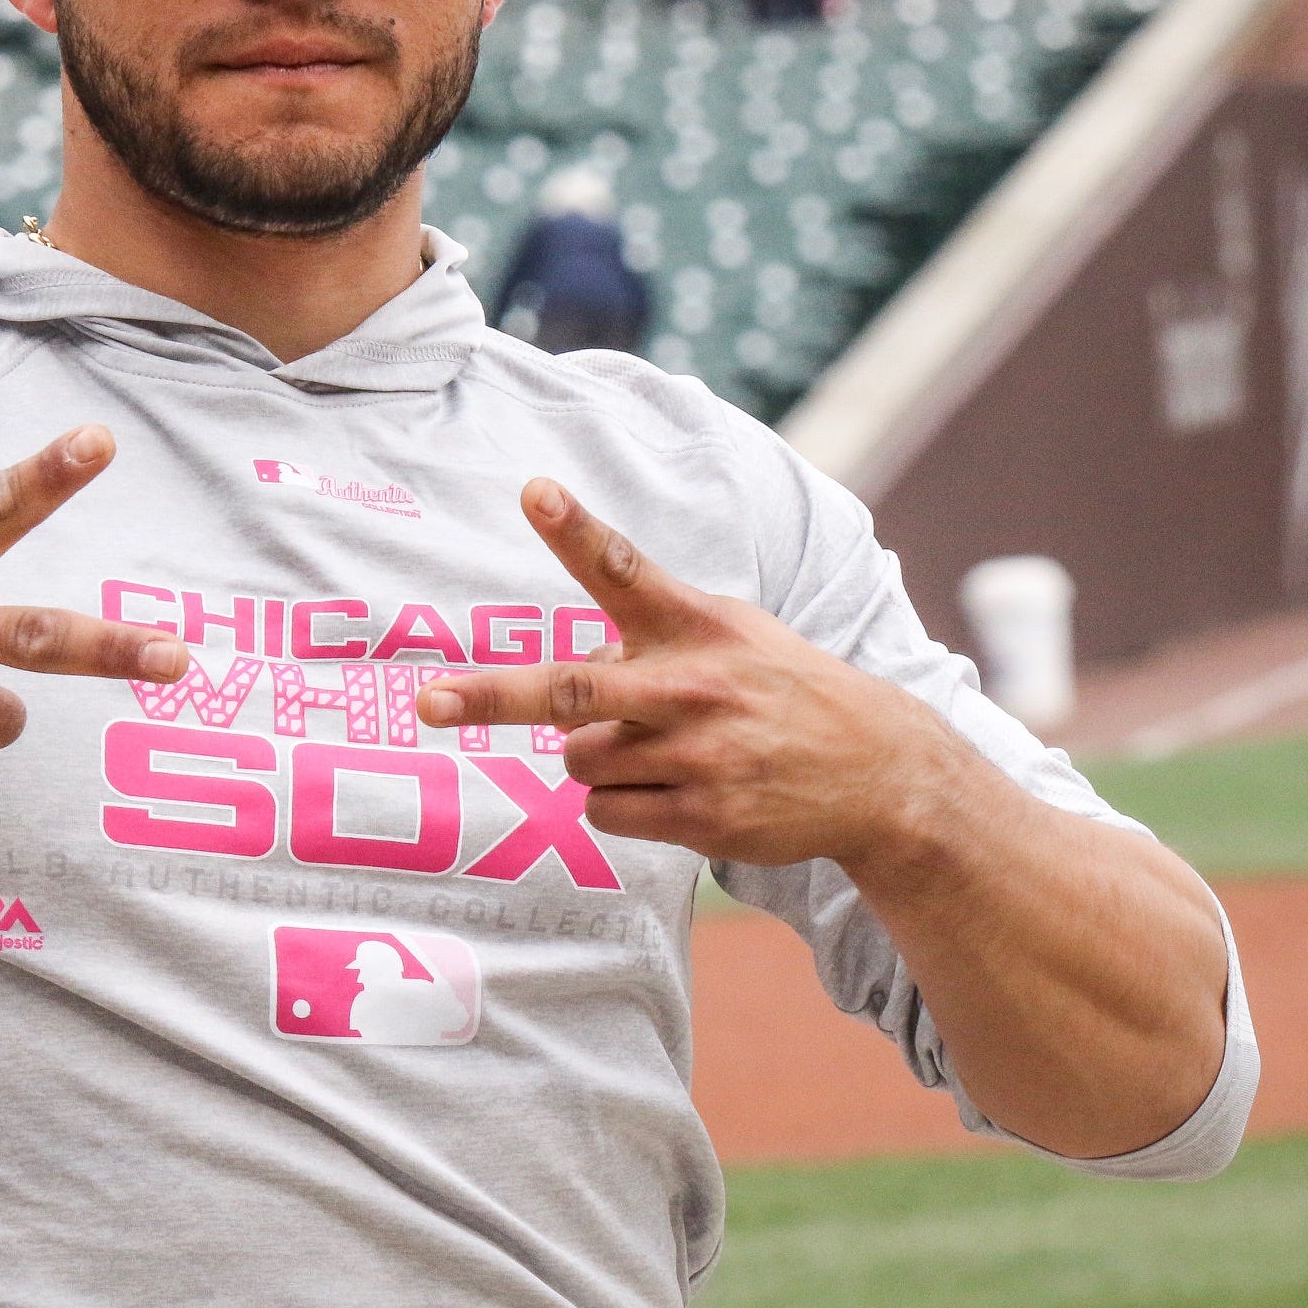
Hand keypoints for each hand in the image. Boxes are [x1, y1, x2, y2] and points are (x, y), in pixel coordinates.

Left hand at [418, 479, 966, 867]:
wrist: (878, 770)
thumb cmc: (780, 687)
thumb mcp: (731, 630)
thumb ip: (653, 628)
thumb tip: (575, 662)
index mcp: (696, 624)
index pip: (626, 568)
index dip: (576, 530)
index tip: (534, 489)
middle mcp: (692, 686)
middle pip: (573, 692)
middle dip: (492, 697)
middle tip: (429, 700)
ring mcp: (697, 757)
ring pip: (580, 763)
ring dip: (598, 760)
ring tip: (664, 751)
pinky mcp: (703, 818)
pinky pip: (607, 813)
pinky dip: (620, 805)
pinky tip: (676, 790)